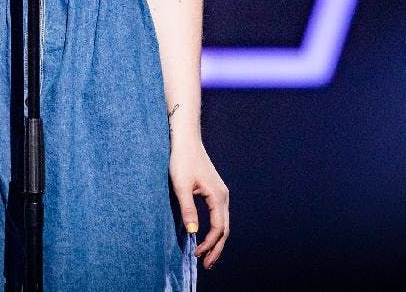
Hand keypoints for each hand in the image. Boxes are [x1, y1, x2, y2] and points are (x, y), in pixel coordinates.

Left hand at [169, 139, 229, 269]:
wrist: (186, 140)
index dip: (209, 244)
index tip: (196, 255)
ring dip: (216, 241)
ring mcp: (220, 194)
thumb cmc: (182, 160)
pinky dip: (215, 230)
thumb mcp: (181, 186)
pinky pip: (219, 216)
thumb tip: (193, 232)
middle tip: (206, 265)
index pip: (218, 228)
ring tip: (207, 256)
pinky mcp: (215, 191)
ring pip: (223, 223)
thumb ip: (187, 209)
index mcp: (218, 196)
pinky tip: (206, 236)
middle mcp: (223, 196)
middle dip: (216, 249)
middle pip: (225, 229)